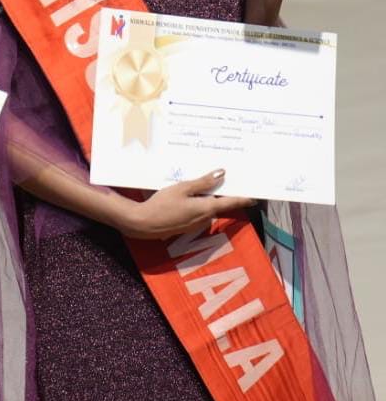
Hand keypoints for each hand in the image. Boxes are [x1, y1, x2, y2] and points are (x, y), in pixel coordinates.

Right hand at [116, 170, 254, 240]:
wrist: (144, 224)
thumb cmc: (163, 204)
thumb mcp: (182, 188)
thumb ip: (203, 182)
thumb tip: (222, 174)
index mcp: (207, 208)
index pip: (231, 202)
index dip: (244, 198)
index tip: (256, 194)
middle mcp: (206, 218)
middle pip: (219, 204)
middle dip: (222, 193)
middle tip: (224, 178)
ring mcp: (197, 224)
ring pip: (208, 208)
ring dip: (208, 198)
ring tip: (201, 183)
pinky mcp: (188, 226)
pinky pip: (199, 213)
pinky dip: (198, 204)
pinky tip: (187, 196)